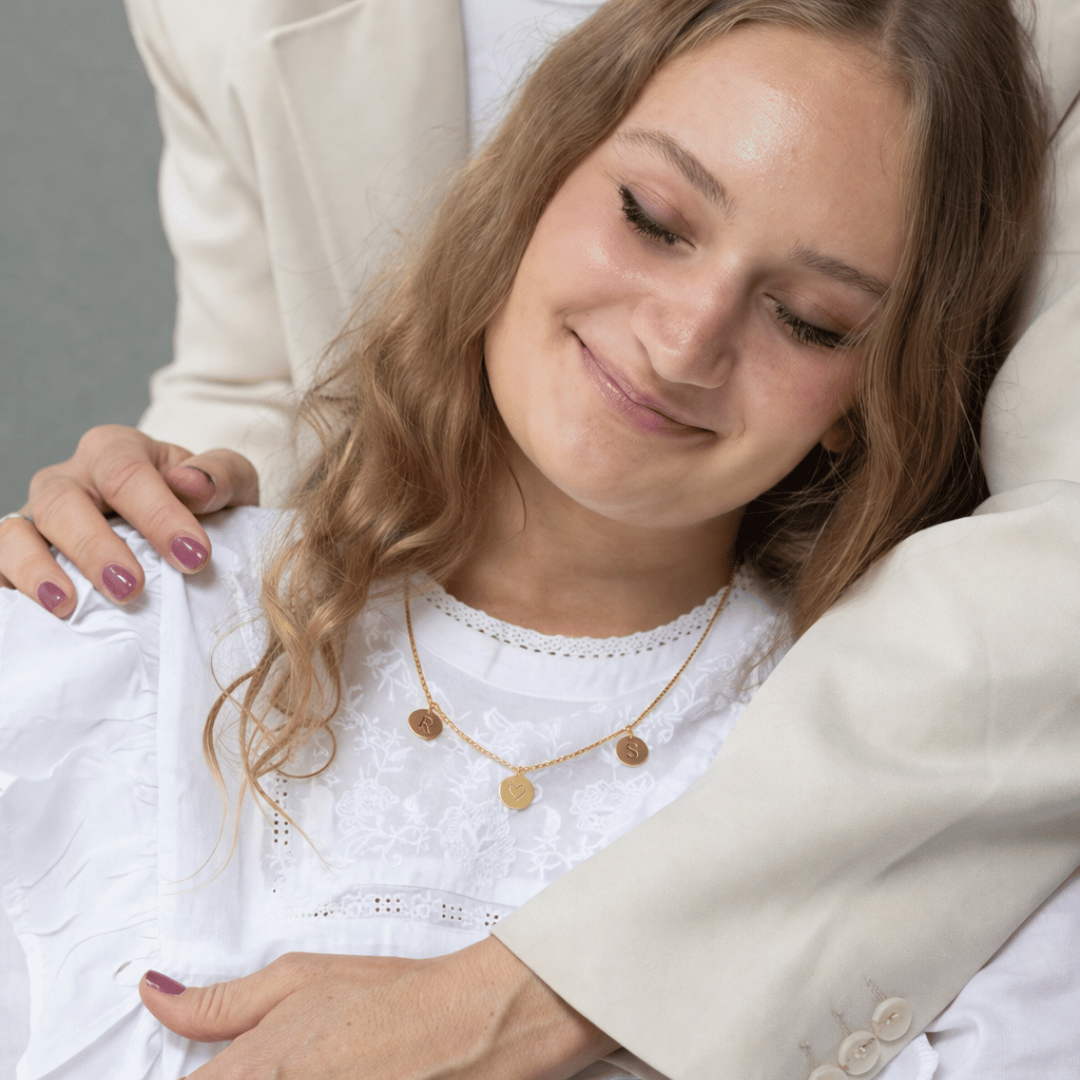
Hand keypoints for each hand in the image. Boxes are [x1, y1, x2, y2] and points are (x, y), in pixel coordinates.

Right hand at [0, 424, 257, 617]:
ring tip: (68, 605)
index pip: (127, 472)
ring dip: (37, 569)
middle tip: (132, 588)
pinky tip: (35, 615)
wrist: (181, 537)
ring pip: (15, 533)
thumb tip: (192, 485)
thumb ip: (221, 477)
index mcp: (118, 452)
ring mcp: (38, 520)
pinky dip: (7, 586)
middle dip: (95, 546)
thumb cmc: (203, 508)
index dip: (159, 514)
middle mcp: (70, 479)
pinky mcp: (19, 559)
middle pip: (62, 501)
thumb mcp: (229, 485)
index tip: (195, 557)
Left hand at [139, 937, 616, 1079]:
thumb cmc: (390, 1000)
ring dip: (280, 1076)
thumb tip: (153, 994)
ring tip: (334, 1059)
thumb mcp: (296, 980)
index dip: (198, 1077)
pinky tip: (349, 1071)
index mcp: (250, 1072)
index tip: (219, 1064)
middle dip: (238, 1075)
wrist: (470, 1025)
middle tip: (306, 1052)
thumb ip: (215, 1002)